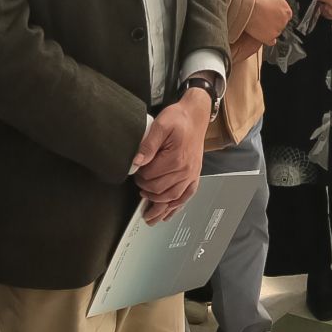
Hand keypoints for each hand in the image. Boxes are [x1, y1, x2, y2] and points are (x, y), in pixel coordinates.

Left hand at [133, 95, 206, 221]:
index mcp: (176, 159)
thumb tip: (136, 162)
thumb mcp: (160, 125)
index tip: (136, 172)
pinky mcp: (194, 176)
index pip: (151, 177)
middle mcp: (186, 170)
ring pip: (172, 199)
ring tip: (148, 214)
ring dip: (159, 207)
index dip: (140, 176)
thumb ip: (147, 145)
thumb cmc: (179, 119)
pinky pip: (185, 197)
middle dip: (146, 191)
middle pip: (160, 191)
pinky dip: (176, 208)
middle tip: (138, 185)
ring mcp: (191, 175)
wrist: (195, 116)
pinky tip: (167, 214)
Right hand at [246, 0, 292, 46]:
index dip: (277, 14)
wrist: (247, 6)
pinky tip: (261, 34)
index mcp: (287, 10)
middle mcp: (284, 21)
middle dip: (273, 21)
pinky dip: (267, 39)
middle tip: (263, 17)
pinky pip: (270, 41)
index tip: (269, 12)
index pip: (286, 15)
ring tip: (259, 23)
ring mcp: (278, 30)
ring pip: (275, 32)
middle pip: (281, 24)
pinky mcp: (270, 37)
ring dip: (269, 29)